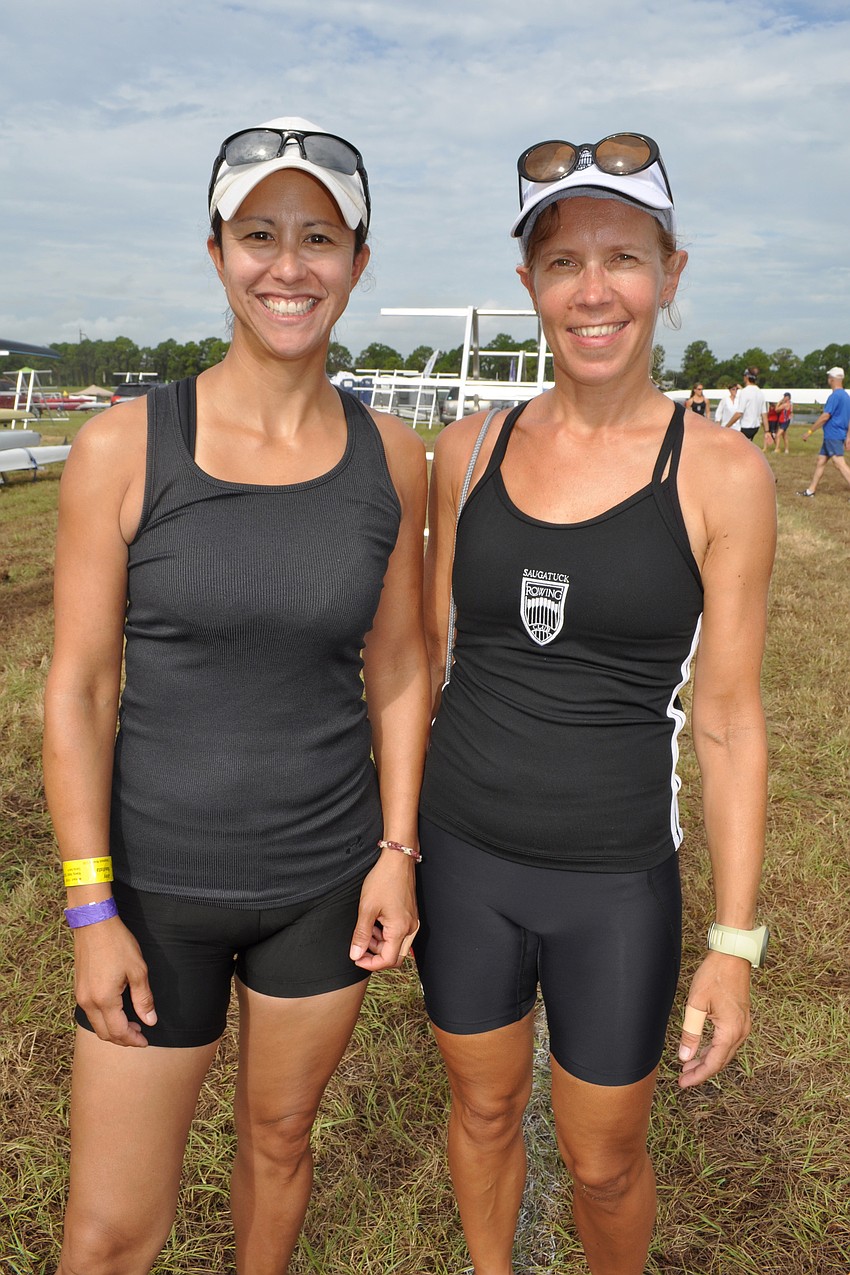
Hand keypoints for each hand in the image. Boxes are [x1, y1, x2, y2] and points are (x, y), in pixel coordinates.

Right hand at [73, 916, 156, 1046]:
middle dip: (123, 1039)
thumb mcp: (138, 970)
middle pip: (105, 1033)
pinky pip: (90, 1013)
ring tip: (131, 1024)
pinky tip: (117, 1012)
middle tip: (140, 1035)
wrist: (94, 923)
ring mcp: (80, 995)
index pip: (119, 1031)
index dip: (133, 1040)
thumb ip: (143, 999)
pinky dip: (104, 1019)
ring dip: (113, 1030)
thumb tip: (150, 1021)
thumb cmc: (117, 944)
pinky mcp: (78, 988)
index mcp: (104, 1000)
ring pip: (96, 1025)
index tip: (145, 1041)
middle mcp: (88, 1002)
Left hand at [349, 851, 418, 970]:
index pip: (388, 960)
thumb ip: (361, 935)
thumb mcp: (367, 909)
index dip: (370, 964)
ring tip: (366, 929)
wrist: (397, 861)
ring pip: (395, 945)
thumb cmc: (384, 880)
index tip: (356, 958)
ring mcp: (411, 922)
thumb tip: (356, 955)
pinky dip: (385, 934)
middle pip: (394, 956)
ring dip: (379, 943)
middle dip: (375, 955)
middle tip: (359, 946)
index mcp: (400, 929)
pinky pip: (398, 934)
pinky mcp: (410, 916)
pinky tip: (375, 922)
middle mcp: (410, 929)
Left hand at [677, 951, 751, 1087]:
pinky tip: (702, 1049)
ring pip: (725, 1052)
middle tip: (683, 1078)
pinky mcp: (741, 1018)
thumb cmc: (714, 976)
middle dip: (701, 1071)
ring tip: (689, 1066)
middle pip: (721, 1060)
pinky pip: (728, 1041)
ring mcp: (743, 1025)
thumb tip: (685, 1057)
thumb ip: (690, 1032)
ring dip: (708, 1060)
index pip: (714, 1063)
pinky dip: (714, 1049)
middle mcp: (741, 1032)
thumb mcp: (696, 1005)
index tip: (683, 1083)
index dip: (698, 1076)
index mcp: (730, 1031)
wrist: (732, 956)